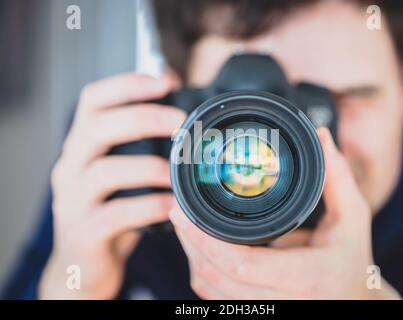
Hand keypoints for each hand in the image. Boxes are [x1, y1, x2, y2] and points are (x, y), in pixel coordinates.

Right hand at [39, 72, 184, 298]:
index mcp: (83, 144)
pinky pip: (115, 215)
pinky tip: (173, 207)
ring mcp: (72, 200)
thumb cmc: (112, 209)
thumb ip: (142, 144)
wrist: (86, 261)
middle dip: (142, 118)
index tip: (165, 80)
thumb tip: (180, 108)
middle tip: (179, 122)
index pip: (93, 100)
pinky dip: (148, 208)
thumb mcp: (123, 172)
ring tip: (179, 174)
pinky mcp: (83, 231)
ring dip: (149, 168)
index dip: (127, 84)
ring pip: (104, 172)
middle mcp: (71, 166)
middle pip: (96, 128)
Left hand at [170, 128, 399, 298]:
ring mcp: (270, 313)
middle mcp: (287, 303)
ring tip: (184, 228)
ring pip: (212, 293)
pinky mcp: (257, 314)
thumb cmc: (352, 258)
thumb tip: (321, 137)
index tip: (184, 214)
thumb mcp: (353, 217)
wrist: (355, 300)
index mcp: (309, 277)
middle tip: (177, 213)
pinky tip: (200, 251)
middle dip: (190, 246)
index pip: (245, 266)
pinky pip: (217, 300)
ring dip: (193, 260)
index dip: (207, 242)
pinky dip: (203, 275)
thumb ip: (337, 177)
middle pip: (218, 281)